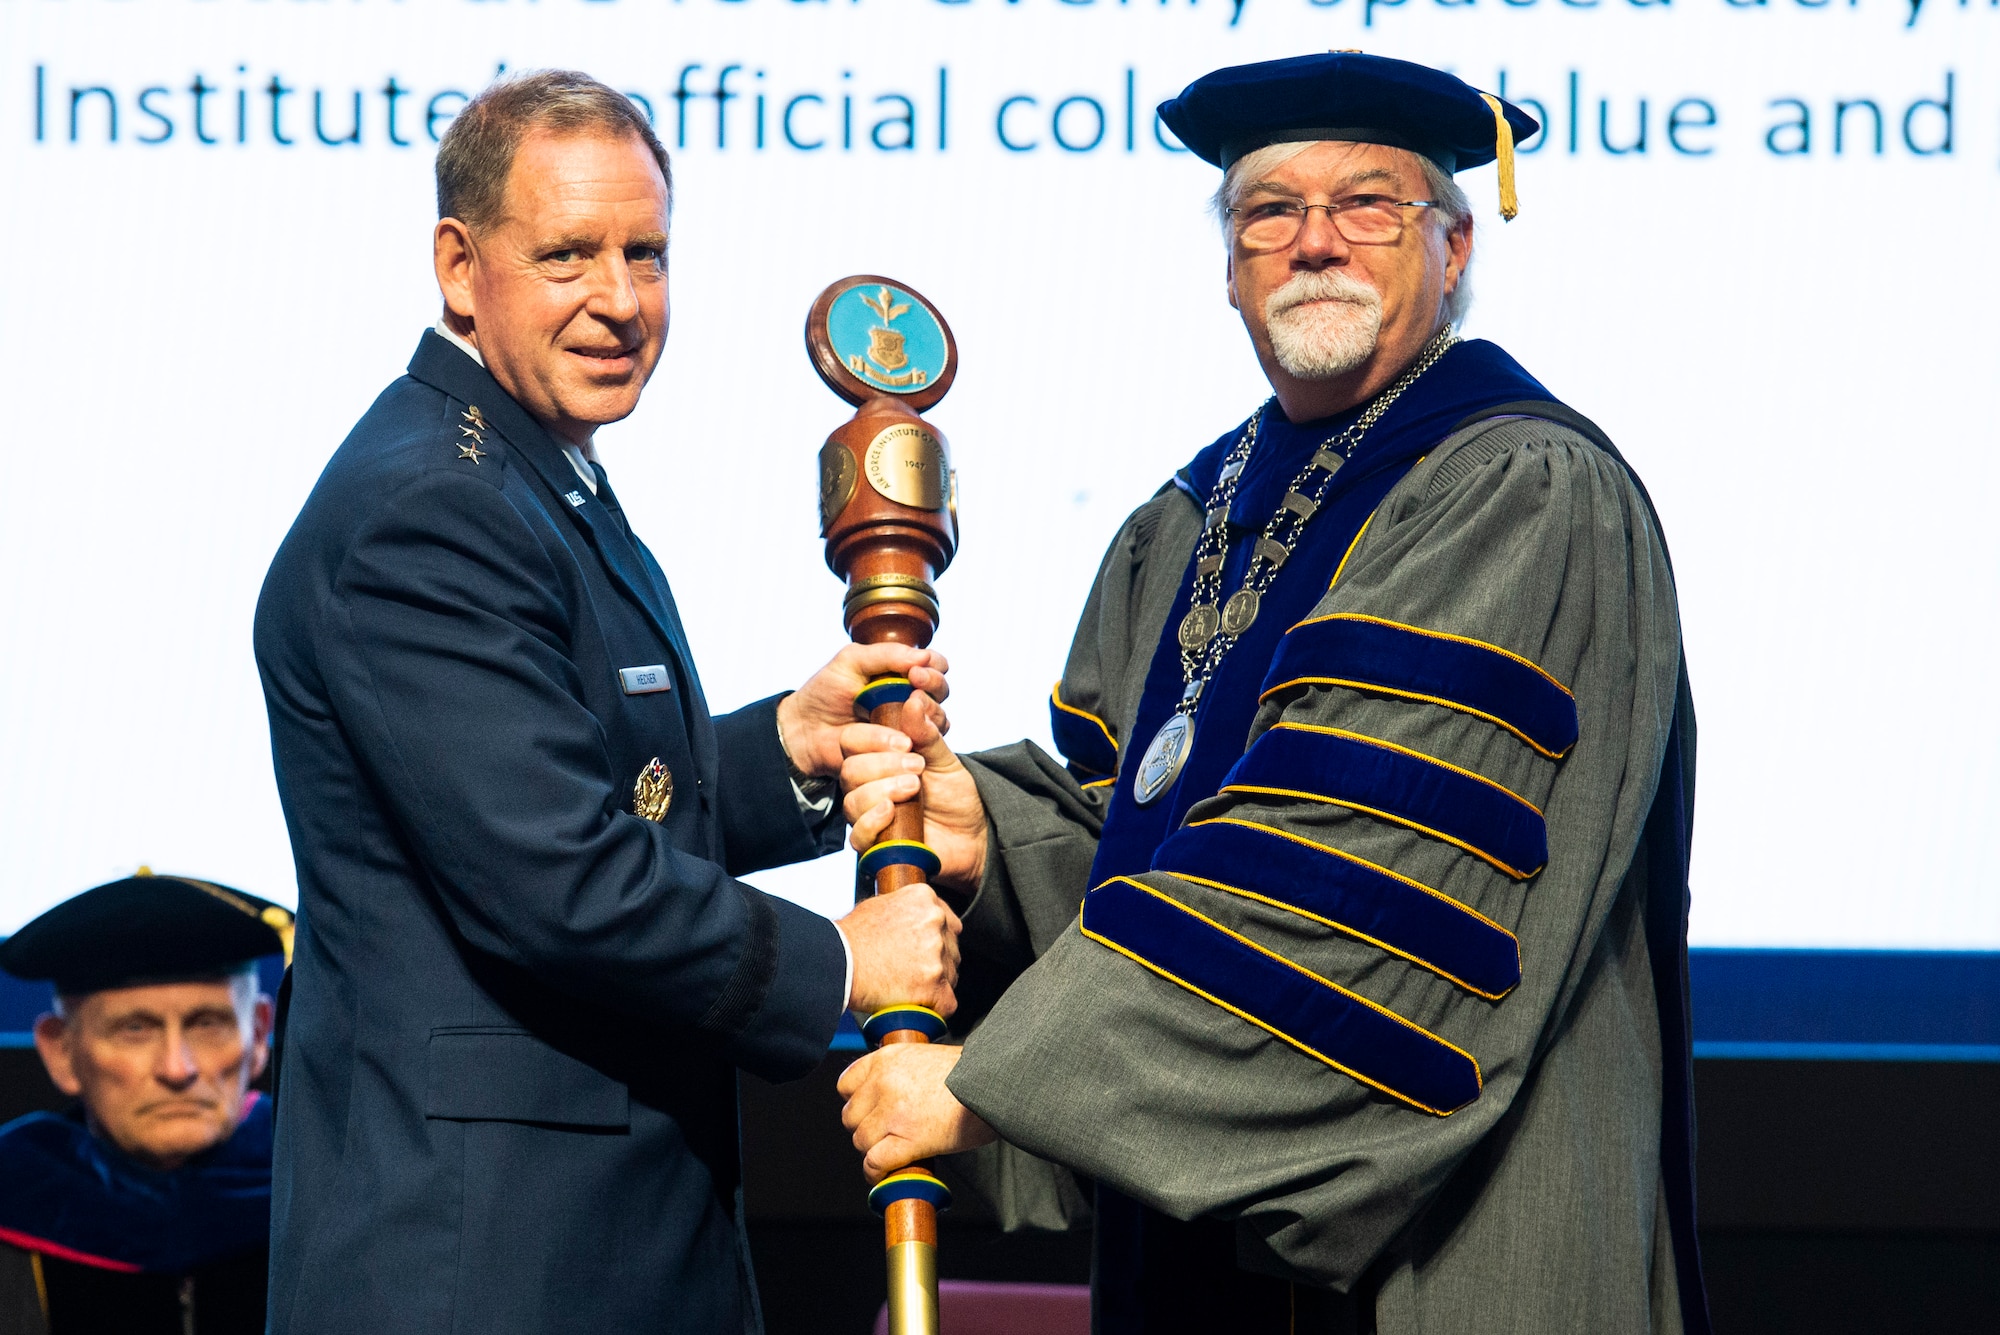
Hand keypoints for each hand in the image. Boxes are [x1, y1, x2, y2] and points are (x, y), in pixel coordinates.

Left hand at [777, 644, 949, 777]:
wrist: (806, 731)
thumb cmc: (826, 692)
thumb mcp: (850, 661)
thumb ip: (885, 654)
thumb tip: (923, 656)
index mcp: (900, 672)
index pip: (933, 664)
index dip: (934, 665)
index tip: (917, 670)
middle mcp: (909, 698)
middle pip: (941, 691)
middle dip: (934, 685)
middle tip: (916, 684)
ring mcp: (908, 725)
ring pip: (939, 718)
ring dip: (931, 712)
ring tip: (911, 710)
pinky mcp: (903, 751)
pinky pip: (925, 745)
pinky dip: (922, 736)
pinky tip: (907, 734)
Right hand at [837, 882, 961, 1017]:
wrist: (836, 964)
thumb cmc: (849, 938)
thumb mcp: (878, 906)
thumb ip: (905, 909)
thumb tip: (911, 917)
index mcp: (925, 899)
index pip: (948, 922)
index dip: (937, 940)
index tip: (923, 950)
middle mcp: (936, 921)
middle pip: (952, 948)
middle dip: (937, 961)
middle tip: (912, 971)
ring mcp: (937, 954)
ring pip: (951, 975)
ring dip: (934, 984)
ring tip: (907, 988)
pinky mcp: (935, 985)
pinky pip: (948, 1002)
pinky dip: (934, 1008)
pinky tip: (917, 1005)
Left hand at [838, 1043, 996, 1182]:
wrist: (996, 1083)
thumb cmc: (972, 1072)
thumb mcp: (926, 1058)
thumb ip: (900, 1073)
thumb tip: (888, 1097)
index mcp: (887, 1058)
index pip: (846, 1084)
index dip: (856, 1103)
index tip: (867, 1112)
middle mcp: (884, 1083)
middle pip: (850, 1116)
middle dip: (865, 1129)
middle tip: (884, 1135)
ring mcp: (893, 1112)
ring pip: (861, 1141)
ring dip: (873, 1151)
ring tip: (891, 1153)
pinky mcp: (908, 1139)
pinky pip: (875, 1162)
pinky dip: (877, 1172)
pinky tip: (886, 1173)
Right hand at [842, 689, 988, 896]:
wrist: (972, 835)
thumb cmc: (956, 795)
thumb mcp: (945, 760)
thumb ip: (926, 734)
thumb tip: (913, 700)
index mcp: (879, 760)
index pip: (852, 741)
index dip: (873, 738)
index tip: (906, 741)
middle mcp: (868, 786)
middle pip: (850, 769)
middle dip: (882, 764)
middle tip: (917, 766)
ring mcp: (869, 815)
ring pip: (852, 799)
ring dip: (881, 789)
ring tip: (915, 786)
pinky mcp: (875, 844)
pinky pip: (857, 835)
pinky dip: (872, 822)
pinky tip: (892, 812)